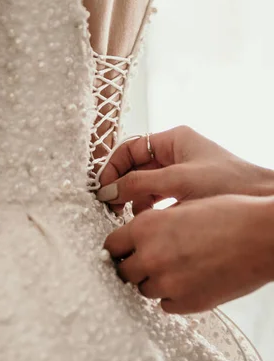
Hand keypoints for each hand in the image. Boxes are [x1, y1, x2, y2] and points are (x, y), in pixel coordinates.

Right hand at [96, 126, 273, 212]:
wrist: (263, 201)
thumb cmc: (228, 184)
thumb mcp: (178, 181)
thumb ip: (139, 184)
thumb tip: (107, 191)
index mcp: (173, 139)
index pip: (130, 148)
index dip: (113, 167)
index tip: (103, 188)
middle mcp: (175, 153)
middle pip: (135, 167)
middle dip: (122, 185)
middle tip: (111, 206)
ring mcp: (181, 172)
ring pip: (145, 184)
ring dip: (134, 199)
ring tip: (126, 216)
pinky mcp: (186, 191)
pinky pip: (158, 197)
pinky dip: (149, 208)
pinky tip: (148, 221)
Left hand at [104, 194, 273, 313]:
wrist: (262, 236)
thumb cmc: (228, 216)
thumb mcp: (180, 210)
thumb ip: (153, 226)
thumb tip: (136, 241)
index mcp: (145, 227)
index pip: (111, 246)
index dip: (119, 249)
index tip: (124, 252)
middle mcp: (150, 256)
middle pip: (123, 272)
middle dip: (134, 267)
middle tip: (151, 261)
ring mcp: (167, 283)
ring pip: (144, 290)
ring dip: (154, 281)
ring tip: (178, 268)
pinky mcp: (186, 304)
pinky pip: (165, 305)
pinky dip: (172, 296)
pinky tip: (189, 280)